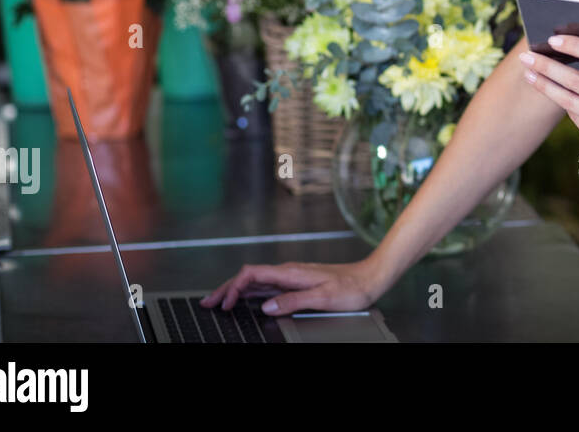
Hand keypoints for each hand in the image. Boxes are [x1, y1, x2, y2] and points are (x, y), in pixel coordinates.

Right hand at [200, 260, 380, 315]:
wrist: (370, 278)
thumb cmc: (352, 287)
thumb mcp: (323, 297)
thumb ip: (293, 300)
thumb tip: (267, 307)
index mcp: (291, 272)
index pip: (252, 274)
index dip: (234, 288)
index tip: (225, 304)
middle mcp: (289, 272)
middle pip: (249, 277)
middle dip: (226, 288)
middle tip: (208, 302)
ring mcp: (292, 277)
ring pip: (256, 281)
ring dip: (236, 290)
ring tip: (220, 302)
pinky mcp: (297, 282)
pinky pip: (267, 286)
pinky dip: (250, 293)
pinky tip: (246, 300)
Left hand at [519, 20, 578, 150]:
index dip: (576, 46)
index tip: (552, 39)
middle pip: (577, 81)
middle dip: (548, 68)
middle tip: (526, 57)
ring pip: (570, 102)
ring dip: (545, 87)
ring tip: (528, 73)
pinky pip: (575, 117)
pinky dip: (561, 102)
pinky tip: (548, 90)